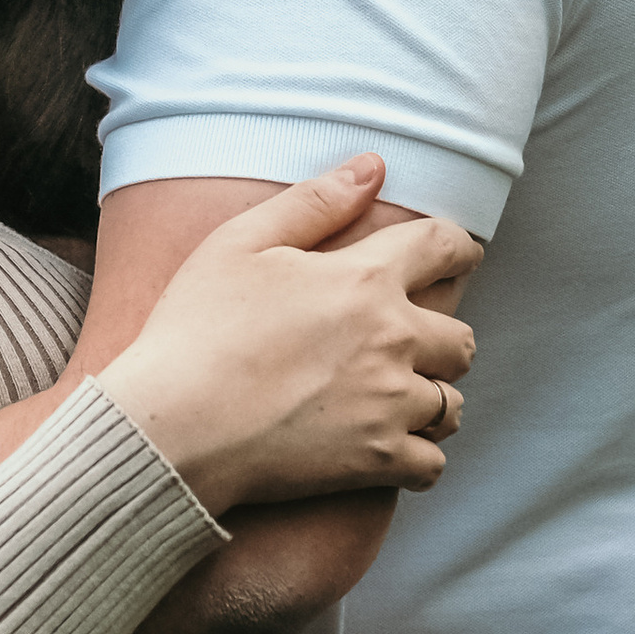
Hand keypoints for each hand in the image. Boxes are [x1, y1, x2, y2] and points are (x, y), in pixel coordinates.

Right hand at [96, 157, 475, 514]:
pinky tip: (391, 448)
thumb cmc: (196, 328)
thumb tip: (373, 168)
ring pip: (451, 405)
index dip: (458, 246)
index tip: (460, 252)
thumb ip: (314, 202)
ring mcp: (390, 406)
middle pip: (460, 339)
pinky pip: (431, 465)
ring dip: (433, 398)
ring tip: (401, 399)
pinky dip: (419, 458)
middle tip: (418, 342)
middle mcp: (393, 341)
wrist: (174, 426)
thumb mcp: (241, 243)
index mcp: (365, 280)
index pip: (443, 248)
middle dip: (444, 337)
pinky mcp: (377, 462)